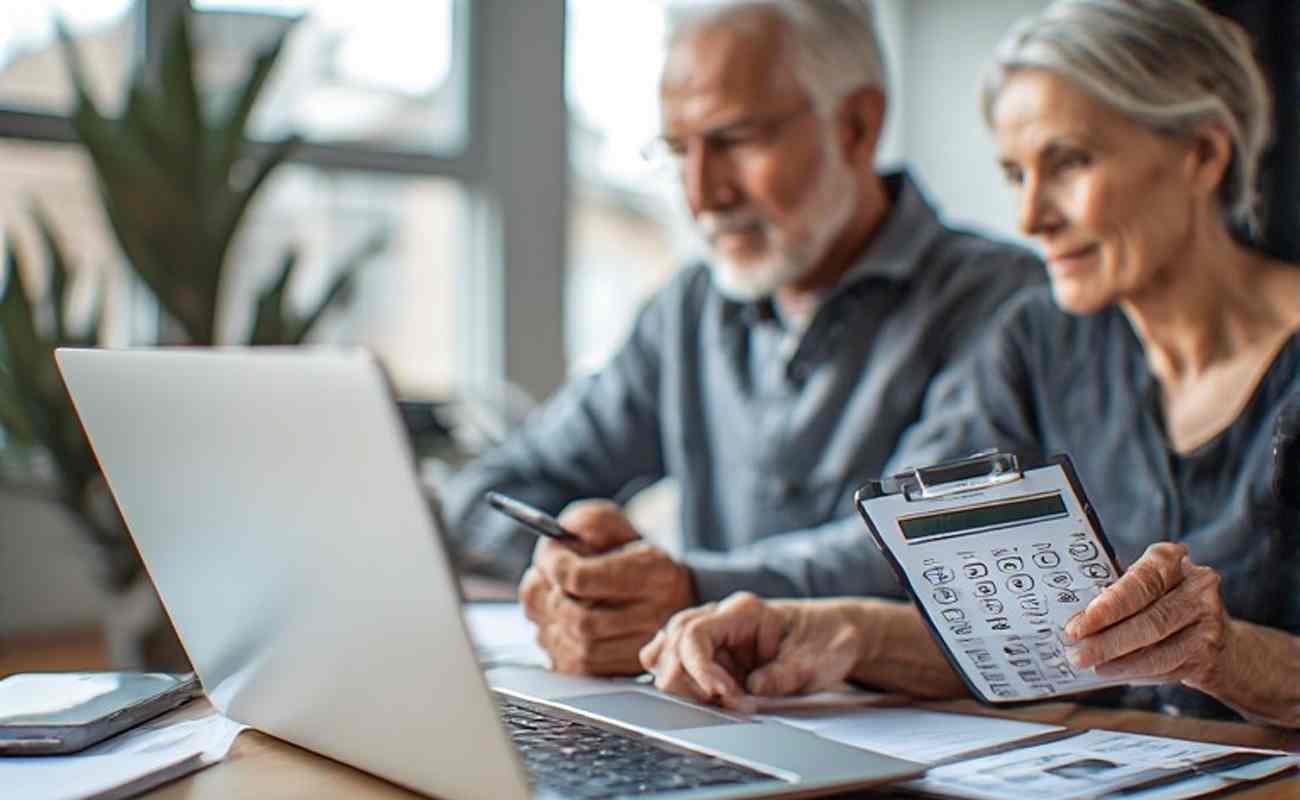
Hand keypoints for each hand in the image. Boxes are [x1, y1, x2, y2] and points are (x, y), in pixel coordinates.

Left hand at [519, 500, 694, 674]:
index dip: (554, 566)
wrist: (654, 592)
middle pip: (577, 617)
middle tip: (549, 579)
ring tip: (555, 598)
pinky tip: (562, 623)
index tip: (549, 557)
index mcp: (655, 573)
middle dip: (551, 596)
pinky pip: (572, 666)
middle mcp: (654, 615)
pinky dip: (556, 642)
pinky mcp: (619, 673)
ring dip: (550, 621)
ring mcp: (639, 649)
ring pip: (573, 645)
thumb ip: (589, 522)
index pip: (581, 578)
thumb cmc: (625, 554)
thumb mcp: (611, 523)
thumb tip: (560, 543)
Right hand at [639, 592, 864, 709]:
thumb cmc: (825, 642)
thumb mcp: (817, 661)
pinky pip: (677, 660)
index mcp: (744, 611)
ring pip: (668, 650)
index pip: (696, 632)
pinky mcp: (712, 654)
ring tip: (713, 702)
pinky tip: (693, 692)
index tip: (718, 694)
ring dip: (681, 682)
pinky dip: (678, 678)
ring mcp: (714, 635)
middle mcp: (721, 617)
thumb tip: (752, 689)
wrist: (833, 637)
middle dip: (686, 678)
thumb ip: (785, 673)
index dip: (697, 667)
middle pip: (674, 640)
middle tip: (719, 703)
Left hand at [1064, 542, 1230, 691]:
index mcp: (1170, 560)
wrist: (1218, 636)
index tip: (1079, 625)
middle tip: (1076, 653)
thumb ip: (1115, 592)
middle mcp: (1196, 587)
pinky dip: (1135, 671)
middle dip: (1106, 641)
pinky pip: (1167, 666)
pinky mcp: (1209, 653)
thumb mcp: (1144, 586)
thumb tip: (1074, 615)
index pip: (1139, 582)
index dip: (1109, 606)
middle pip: (1148, 619)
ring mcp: (1208, 621)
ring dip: (1118, 661)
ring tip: (1091, 665)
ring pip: (1158, 648)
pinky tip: (1115, 672)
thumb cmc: (1164, 602)